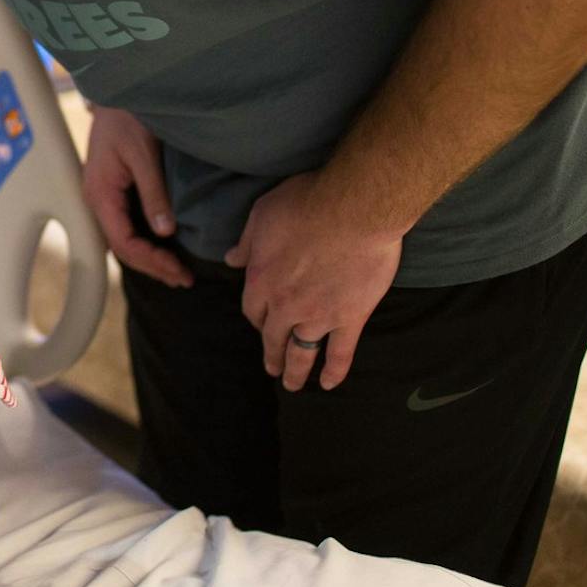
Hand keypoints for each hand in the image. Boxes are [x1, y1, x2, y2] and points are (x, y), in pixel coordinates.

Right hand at [81, 105, 193, 287]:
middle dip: (152, 266)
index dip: (152, 262)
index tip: (179, 271)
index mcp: (100, 193)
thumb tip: (165, 231)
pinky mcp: (113, 188)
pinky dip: (144, 240)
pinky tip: (163, 245)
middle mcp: (97, 198)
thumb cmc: (128, 114)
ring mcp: (103, 194)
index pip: (123, 242)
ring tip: (175, 270)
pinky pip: (126, 223)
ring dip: (148, 257)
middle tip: (183, 278)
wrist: (119, 87)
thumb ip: (153, 192)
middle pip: (121, 247)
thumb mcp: (143, 152)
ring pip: (122, 237)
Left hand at [224, 171, 403, 390]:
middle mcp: (285, 305)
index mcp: (261, 280)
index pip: (252, 310)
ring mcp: (319, 315)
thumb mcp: (263, 214)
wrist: (355, 208)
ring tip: (292, 384)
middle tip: (272, 367)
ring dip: (295, 371)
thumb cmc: (307, 203)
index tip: (261, 321)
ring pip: (302, 351)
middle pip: (273, 337)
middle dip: (271, 354)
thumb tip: (231, 259)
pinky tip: (329, 384)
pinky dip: (334, 371)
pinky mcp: (351, 317)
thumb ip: (247, 242)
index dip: (256, 317)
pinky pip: (340, 352)